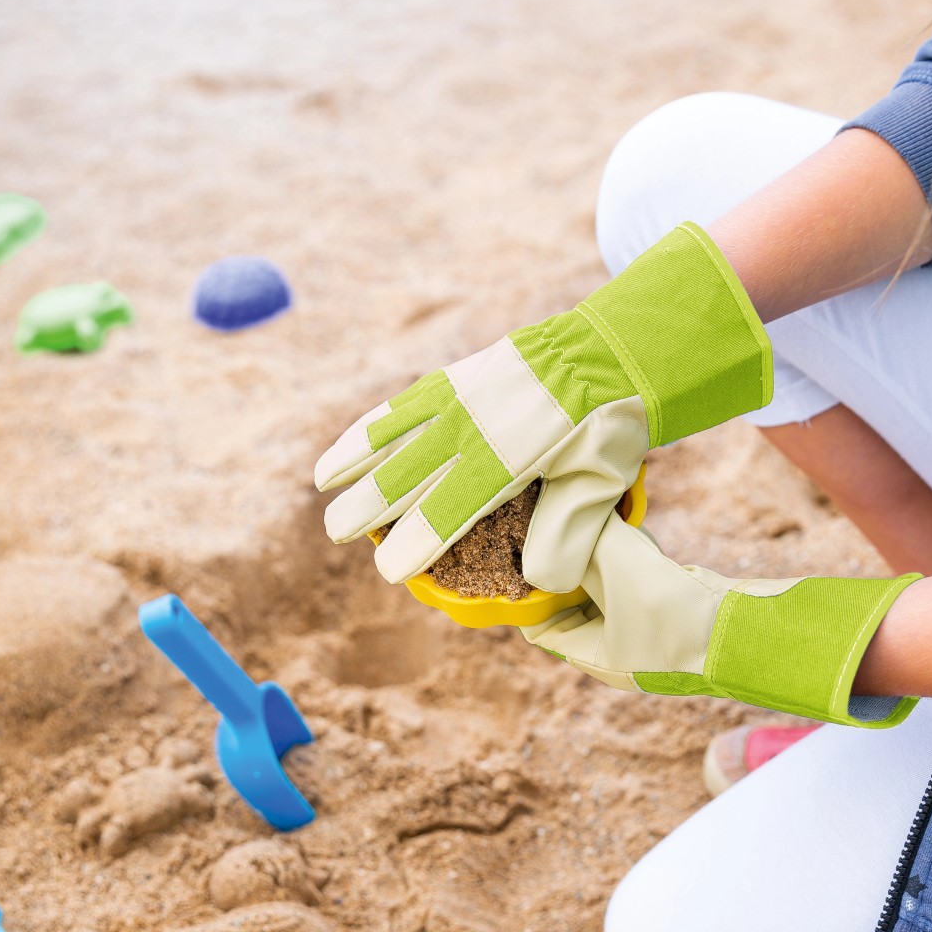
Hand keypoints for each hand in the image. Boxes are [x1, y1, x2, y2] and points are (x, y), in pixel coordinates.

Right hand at [314, 223, 770, 591]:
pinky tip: (353, 439)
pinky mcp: (459, 376)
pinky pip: (405, 402)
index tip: (388, 571)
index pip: (451, 507)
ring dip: (355, 457)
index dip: (416, 541)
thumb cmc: (608, 426)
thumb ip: (570, 533)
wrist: (610, 349)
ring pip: (394, 430)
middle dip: (366, 504)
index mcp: (511, 455)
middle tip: (335, 532)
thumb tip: (542, 581)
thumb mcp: (602, 482)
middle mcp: (476, 423)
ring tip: (320, 482)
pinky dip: (374, 423)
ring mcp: (462, 395)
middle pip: (407, 470)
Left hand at [522, 513, 921, 728]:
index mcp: (596, 657)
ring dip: (599, 554)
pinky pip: (644, 578)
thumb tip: (571, 512)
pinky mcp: (683, 609)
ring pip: (611, 588)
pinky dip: (631, 553)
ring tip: (582, 516)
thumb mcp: (619, 568)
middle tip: (546, 525)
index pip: (542, 630)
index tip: (515, 554)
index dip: (526, 595)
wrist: (755, 629)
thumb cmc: (678, 615)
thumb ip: (589, 540)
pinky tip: (628, 523)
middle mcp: (621, 650)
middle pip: (575, 606)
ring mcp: (655, 631)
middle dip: (563, 567)